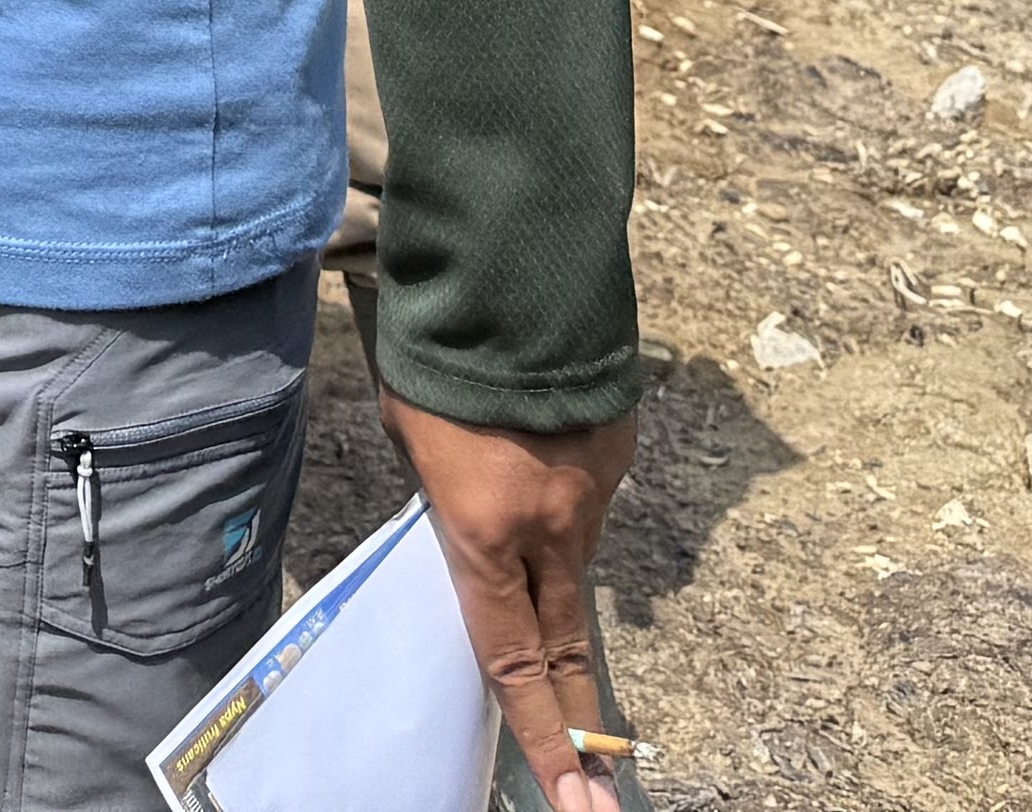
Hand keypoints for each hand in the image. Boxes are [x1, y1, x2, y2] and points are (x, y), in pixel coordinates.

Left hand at [381, 388, 638, 811]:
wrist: (509, 272)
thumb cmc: (438, 353)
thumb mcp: (413, 439)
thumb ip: (447, 503)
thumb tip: (475, 531)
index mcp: (486, 533)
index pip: (511, 658)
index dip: (540, 733)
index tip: (571, 796)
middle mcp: (551, 527)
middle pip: (567, 644)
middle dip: (581, 723)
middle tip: (599, 790)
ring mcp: (594, 490)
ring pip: (575, 559)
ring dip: (552, 566)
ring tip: (511, 495)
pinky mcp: (619, 449)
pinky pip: (588, 492)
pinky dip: (564, 488)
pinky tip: (536, 436)